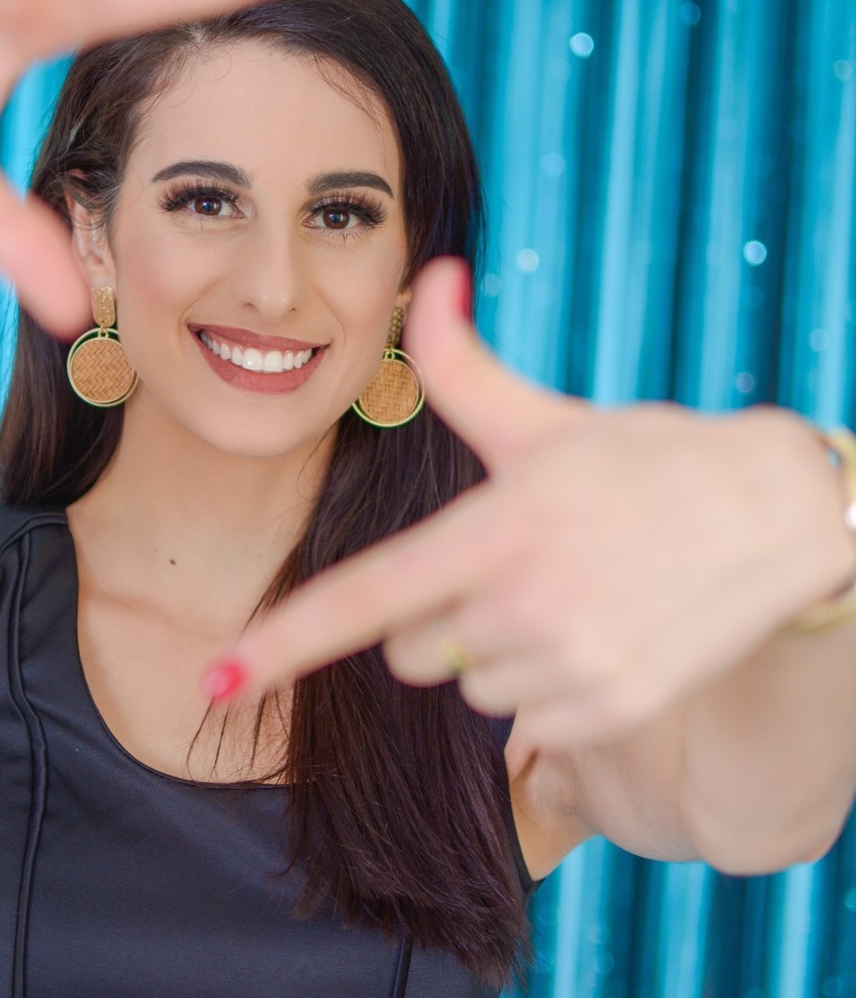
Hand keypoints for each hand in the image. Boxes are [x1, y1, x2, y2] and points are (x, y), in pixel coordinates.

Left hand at [212, 258, 855, 746]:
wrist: (778, 516)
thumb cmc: (648, 460)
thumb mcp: (547, 417)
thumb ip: (463, 365)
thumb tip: (431, 273)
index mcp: (498, 527)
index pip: (368, 596)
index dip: (284, 641)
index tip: (218, 676)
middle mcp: (530, 604)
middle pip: (408, 652)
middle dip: (433, 617)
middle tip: (508, 567)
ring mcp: (577, 664)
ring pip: (469, 689)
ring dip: (495, 653)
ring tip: (570, 594)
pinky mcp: (617, 710)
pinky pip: (529, 725)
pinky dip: (547, 690)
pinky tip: (600, 632)